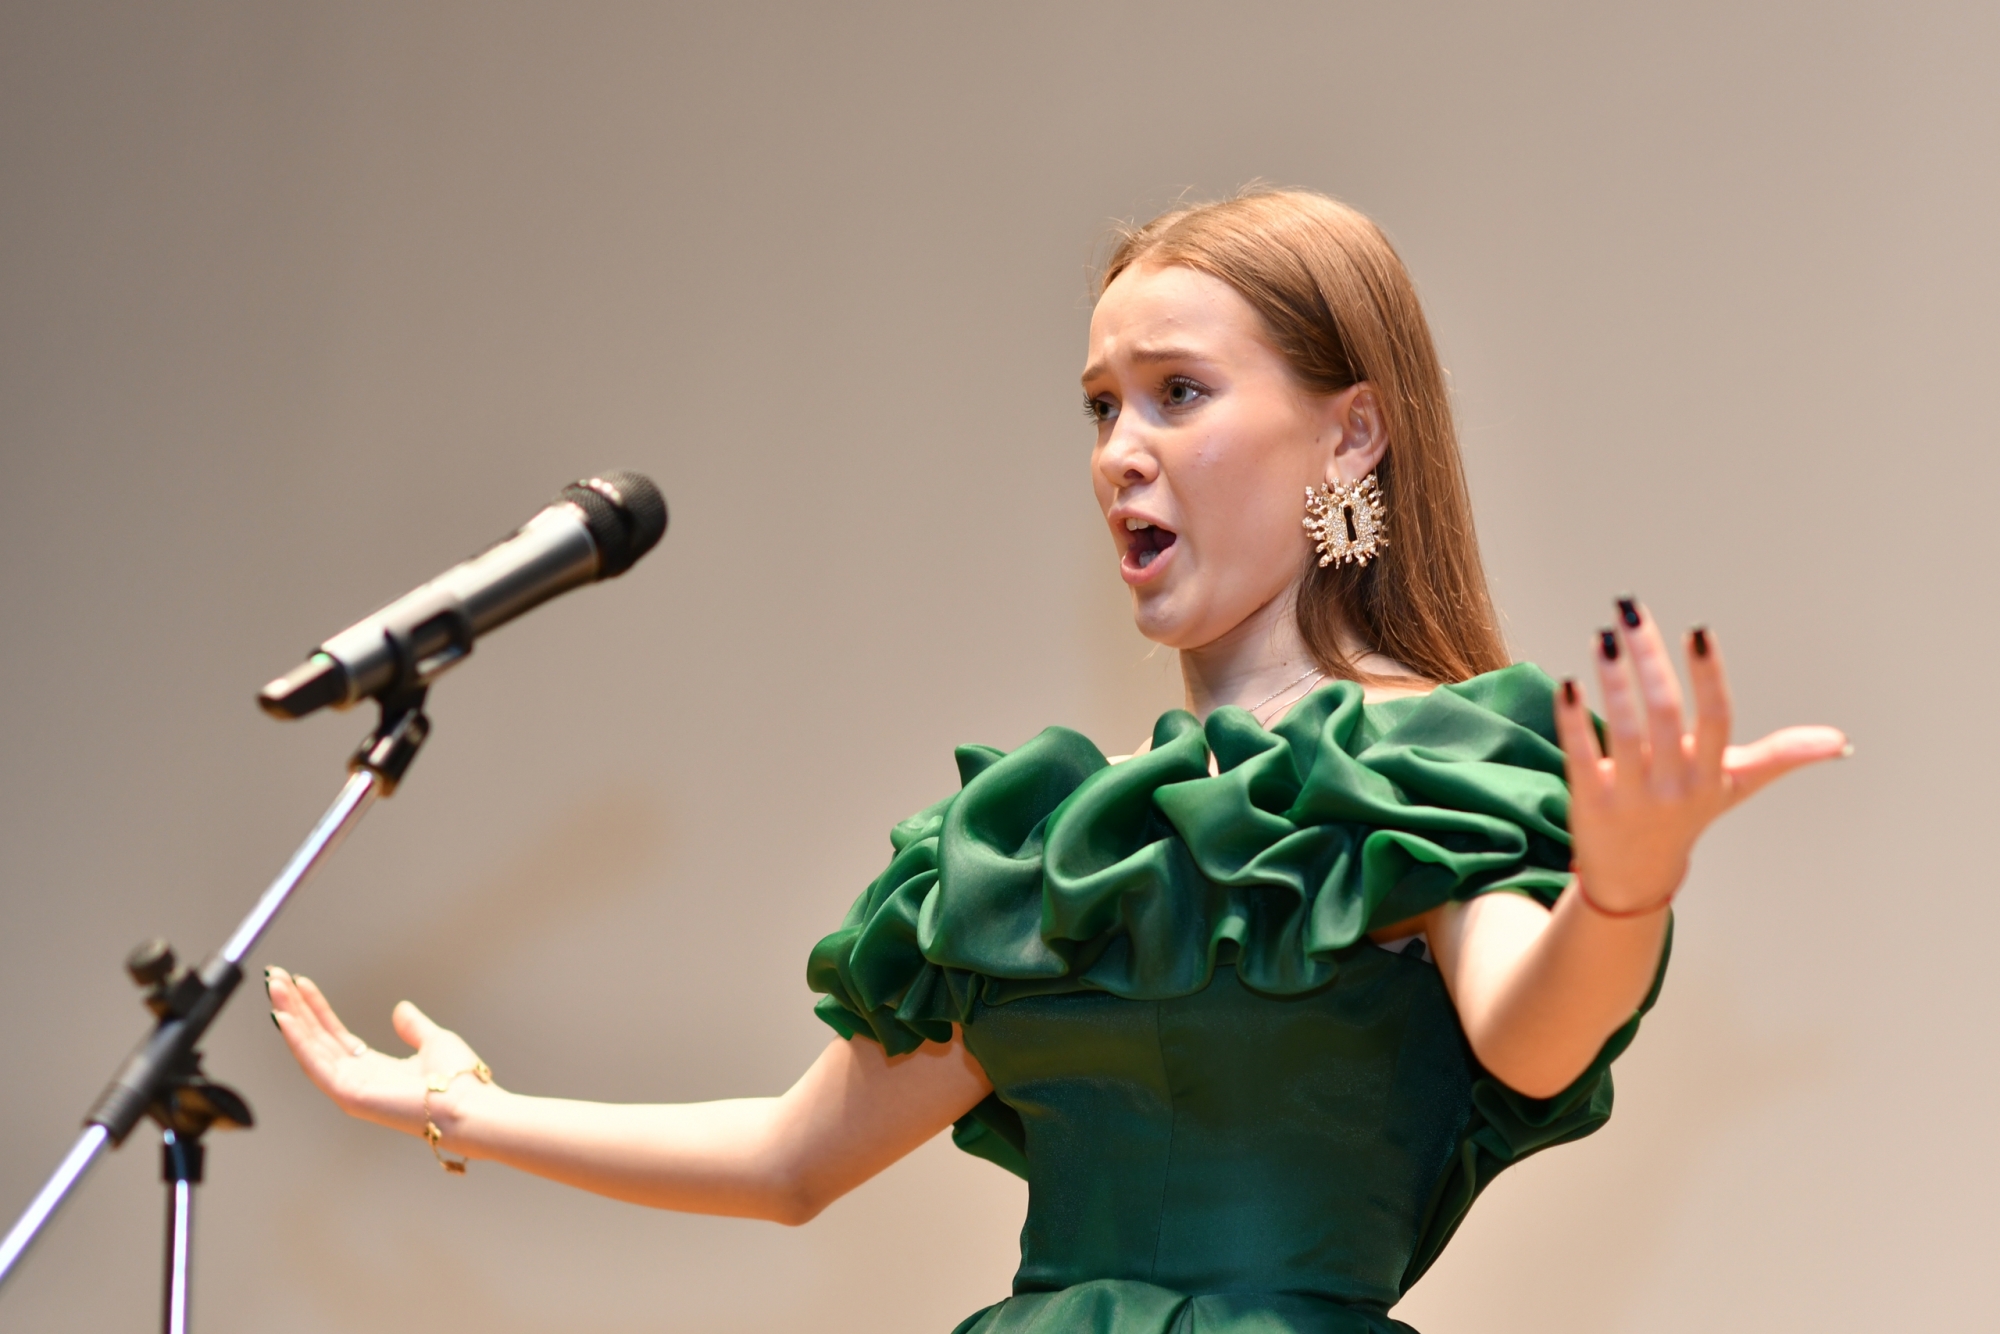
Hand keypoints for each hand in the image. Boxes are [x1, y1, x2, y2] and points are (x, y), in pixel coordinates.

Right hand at [266, 967, 492, 1137]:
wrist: (469, 1105)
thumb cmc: (459, 1082)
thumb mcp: (433, 1041)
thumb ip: (413, 1027)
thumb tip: (401, 1009)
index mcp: (375, 1068)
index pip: (335, 1035)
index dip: (317, 1009)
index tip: (301, 983)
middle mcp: (357, 1079)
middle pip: (317, 1039)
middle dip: (295, 1008)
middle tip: (276, 980)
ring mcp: (350, 1089)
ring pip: (310, 1048)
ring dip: (291, 1016)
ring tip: (275, 988)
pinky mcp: (349, 1094)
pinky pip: (316, 1064)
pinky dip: (298, 1041)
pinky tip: (284, 1017)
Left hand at [1553, 599, 1848, 913]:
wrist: (1634, 876)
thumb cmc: (1687, 816)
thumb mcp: (1735, 786)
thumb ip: (1782, 756)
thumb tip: (1839, 741)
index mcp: (1711, 773)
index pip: (1717, 718)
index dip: (1709, 676)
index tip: (1698, 630)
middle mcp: (1675, 785)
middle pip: (1665, 713)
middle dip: (1649, 658)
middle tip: (1629, 611)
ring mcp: (1632, 796)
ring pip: (1624, 730)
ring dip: (1613, 681)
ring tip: (1603, 636)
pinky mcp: (1591, 802)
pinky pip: (1583, 755)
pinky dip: (1574, 720)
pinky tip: (1567, 683)